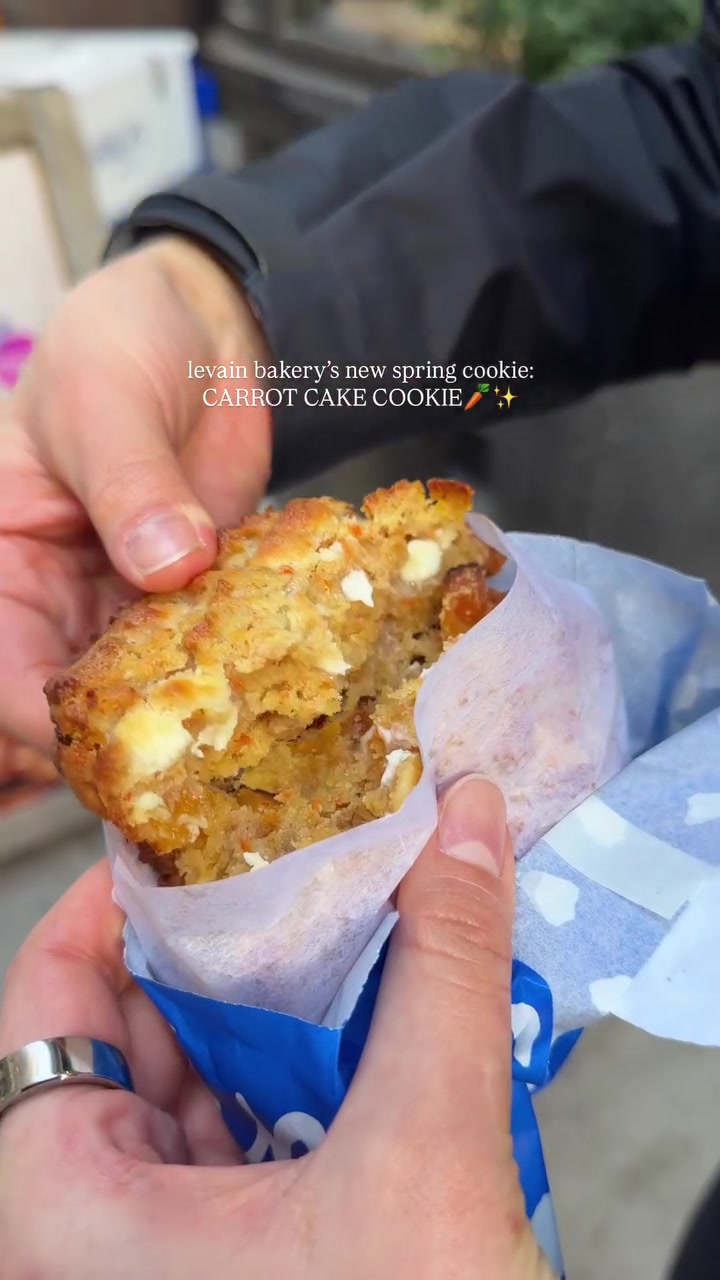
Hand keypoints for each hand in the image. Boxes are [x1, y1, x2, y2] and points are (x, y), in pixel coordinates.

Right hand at [0, 236, 271, 751]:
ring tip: (240, 758)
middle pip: (76, 699)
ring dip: (188, 716)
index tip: (103, 751)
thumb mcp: (104, 402)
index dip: (42, 719)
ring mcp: (131, 602)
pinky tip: (278, 699)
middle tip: (187, 784)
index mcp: (0, 562)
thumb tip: (168, 565)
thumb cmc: (117, 342)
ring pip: (148, 687)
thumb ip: (131, 485)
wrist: (203, 323)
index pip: (5, 665)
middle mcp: (58, 598)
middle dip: (125, 742)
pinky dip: (237, 673)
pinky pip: (211, 649)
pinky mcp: (199, 596)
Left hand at [0, 777, 554, 1278]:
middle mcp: (88, 1249)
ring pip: (188, 1101)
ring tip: (334, 944)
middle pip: (125, 1044)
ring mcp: (158, 1272)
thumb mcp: (422, 1161)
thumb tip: (464, 825)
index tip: (179, 840)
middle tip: (284, 875)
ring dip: (264, 1022)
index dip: (107, 910)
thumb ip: (442, 976)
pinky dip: (292, 1091)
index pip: (43, 1011)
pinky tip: (360, 1047)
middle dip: (211, 955)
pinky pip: (237, 1156)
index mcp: (67, 1221)